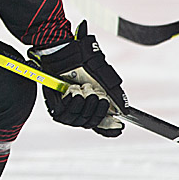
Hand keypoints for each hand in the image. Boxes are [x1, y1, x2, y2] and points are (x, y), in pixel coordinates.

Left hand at [35, 21, 127, 137]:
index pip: (101, 125)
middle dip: (98, 109)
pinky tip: (74, 90)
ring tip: (83, 88)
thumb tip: (125, 111)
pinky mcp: (54, 106)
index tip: (120, 125)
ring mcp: (66, 109)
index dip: (110, 128)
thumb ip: (115, 95)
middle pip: (92, 123)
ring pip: (80, 119)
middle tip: (96, 94)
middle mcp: (79, 110)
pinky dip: (72, 101)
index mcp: (92, 105)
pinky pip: (65, 112)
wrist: (65, 51)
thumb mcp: (104, 77)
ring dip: (85, 103)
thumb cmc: (83, 60)